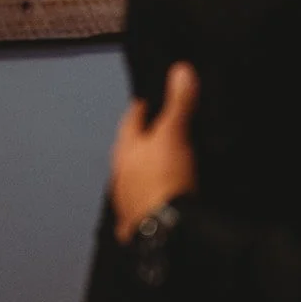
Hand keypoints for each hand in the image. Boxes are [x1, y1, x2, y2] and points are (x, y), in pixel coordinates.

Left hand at [111, 61, 198, 242]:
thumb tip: (181, 69)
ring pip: (134, 179)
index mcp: (124, 150)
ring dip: (145, 171)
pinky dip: (152, 198)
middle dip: (142, 141)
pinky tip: (161, 199)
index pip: (130, 121)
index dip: (140, 109)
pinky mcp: (138, 224)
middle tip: (157, 131)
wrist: (166, 232)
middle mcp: (119, 175)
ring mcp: (127, 201)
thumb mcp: (174, 135)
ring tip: (162, 165)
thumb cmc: (164, 177)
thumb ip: (178, 104)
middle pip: (130, 151)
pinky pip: (144, 204)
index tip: (147, 101)